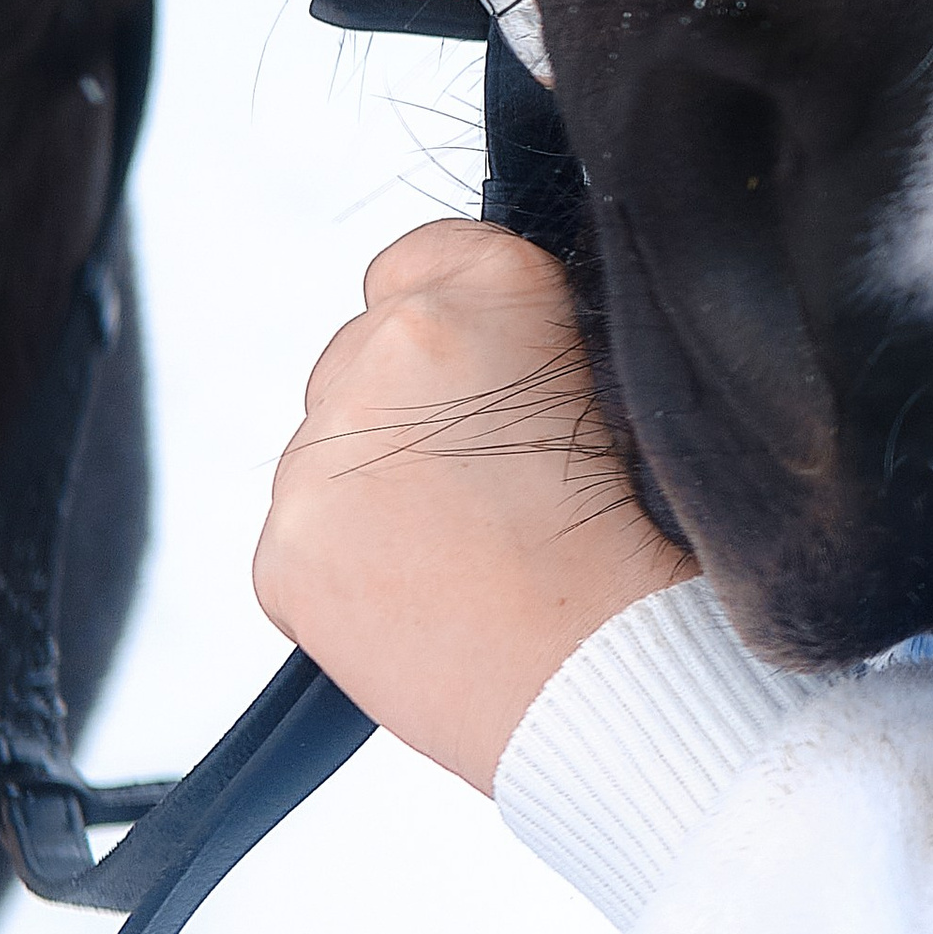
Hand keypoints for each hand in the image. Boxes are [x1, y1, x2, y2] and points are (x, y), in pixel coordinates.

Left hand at [254, 219, 695, 792]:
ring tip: (465, 551)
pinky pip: (305, 533)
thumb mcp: (626, 386)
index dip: (467, 319)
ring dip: (379, 479)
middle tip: (492, 482)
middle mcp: (388, 347)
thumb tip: (504, 341)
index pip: (427, 252)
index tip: (499, 374)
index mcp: (487, 290)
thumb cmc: (648, 546)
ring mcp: (322, 452)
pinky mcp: (284, 549)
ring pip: (333, 444)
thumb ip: (543, 336)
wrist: (610, 681)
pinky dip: (349, 561)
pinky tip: (424, 597)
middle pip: (369, 348)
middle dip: (416, 401)